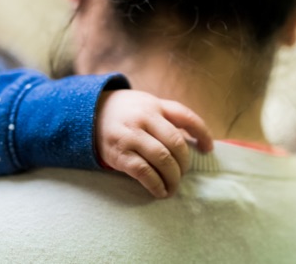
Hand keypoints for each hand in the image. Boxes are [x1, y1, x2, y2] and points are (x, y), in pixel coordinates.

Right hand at [95, 90, 212, 198]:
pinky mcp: (119, 153)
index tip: (207, 150)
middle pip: (176, 144)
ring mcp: (131, 135)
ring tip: (173, 186)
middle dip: (184, 164)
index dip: (203, 134)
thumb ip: (166, 116)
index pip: (187, 117)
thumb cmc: (124, 112)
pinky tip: (161, 191)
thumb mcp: (145, 104)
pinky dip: (156, 185)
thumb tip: (194, 141)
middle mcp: (144, 118)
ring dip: (173, 177)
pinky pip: (144, 172)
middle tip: (182, 173)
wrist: (88, 113)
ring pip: (163, 159)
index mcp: (154, 105)